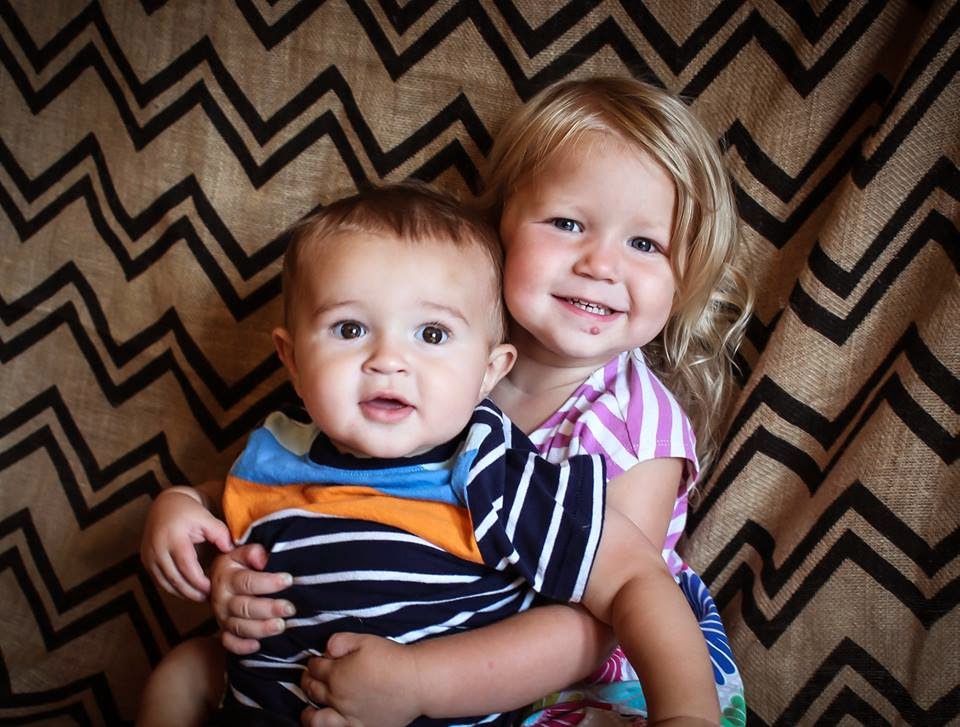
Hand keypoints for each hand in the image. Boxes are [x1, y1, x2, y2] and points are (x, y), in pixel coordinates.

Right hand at [141, 487, 232, 600]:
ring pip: (165, 584)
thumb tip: (230, 551)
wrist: (166, 504)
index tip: (213, 589)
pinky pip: (160, 581)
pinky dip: (174, 588)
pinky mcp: (146, 561)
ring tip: (201, 597)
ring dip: (183, 594)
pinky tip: (188, 590)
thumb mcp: (207, 518)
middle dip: (192, 593)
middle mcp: (157, 549)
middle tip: (209, 598)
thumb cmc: (190, 512)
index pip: (186, 567)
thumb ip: (220, 534)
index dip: (200, 582)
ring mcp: (149, 556)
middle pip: (175, 579)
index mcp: (173, 538)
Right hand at [209, 544, 294, 654]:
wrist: (218, 580)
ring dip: (260, 629)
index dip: (268, 582)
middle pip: (244, 607)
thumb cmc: (238, 565)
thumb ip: (253, 552)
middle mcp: (222, 599)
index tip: (288, 580)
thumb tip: (263, 558)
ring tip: (281, 626)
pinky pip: (229, 643)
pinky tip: (257, 646)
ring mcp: (222, 618)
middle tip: (289, 608)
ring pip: (239, 627)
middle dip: (268, 609)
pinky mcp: (224, 631)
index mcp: (227, 578)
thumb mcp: (241, 553)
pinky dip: (241, 647)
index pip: (246, 582)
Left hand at [300, 633, 421, 726]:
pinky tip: (328, 722)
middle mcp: (337, 697)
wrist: (414, 682)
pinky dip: (326, 726)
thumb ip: (340, 641)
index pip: (315, 668)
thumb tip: (326, 649)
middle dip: (307, 681)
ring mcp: (347, 716)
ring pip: (317, 718)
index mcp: (336, 674)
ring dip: (308, 712)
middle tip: (308, 676)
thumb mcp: (365, 640)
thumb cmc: (391, 658)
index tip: (316, 660)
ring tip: (307, 709)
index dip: (313, 662)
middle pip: (313, 690)